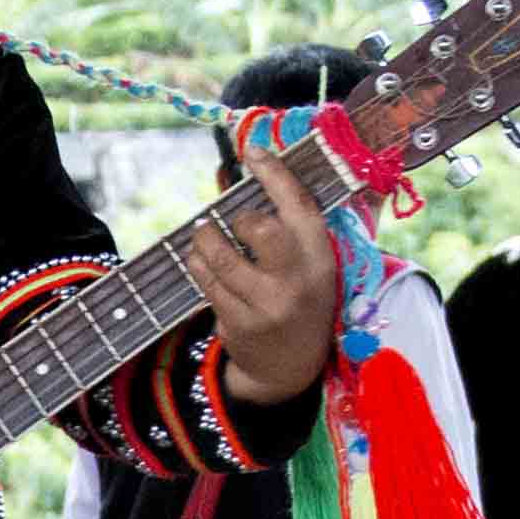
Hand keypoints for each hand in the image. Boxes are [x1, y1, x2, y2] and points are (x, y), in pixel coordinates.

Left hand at [180, 178, 345, 405]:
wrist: (291, 367)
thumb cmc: (300, 299)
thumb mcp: (311, 265)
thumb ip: (292, 225)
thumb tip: (256, 165)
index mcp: (321, 258)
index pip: (299, 206)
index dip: (275, 173)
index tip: (253, 151)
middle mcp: (298, 281)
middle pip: (261, 230)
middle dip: (239, 218)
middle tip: (232, 222)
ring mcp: (268, 305)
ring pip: (223, 257)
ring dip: (206, 239)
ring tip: (205, 235)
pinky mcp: (240, 323)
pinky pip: (207, 282)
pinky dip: (198, 265)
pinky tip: (202, 262)